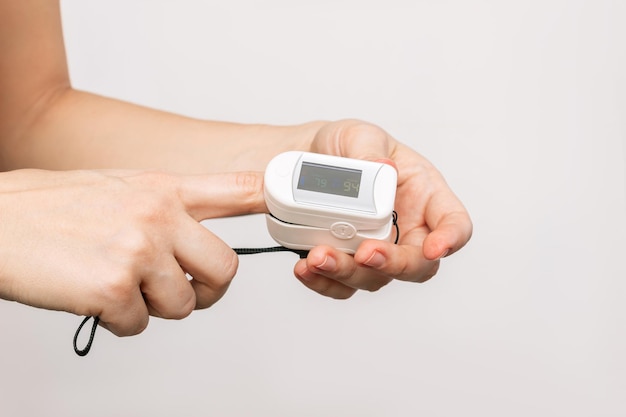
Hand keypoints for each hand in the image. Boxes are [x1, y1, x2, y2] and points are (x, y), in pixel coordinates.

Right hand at [0, 169, 264, 335]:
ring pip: (185, 304)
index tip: (291, 208)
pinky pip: (141, 325)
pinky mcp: (114, 288)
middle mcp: (159, 215)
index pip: (236, 190)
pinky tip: (94, 295)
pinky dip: (121, 321)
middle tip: (183, 289)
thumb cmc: (53, 207)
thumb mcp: (123, 187)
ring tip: (121, 286)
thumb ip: (171, 202)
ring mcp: (139, 251)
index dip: (271, 199)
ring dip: (156, 307)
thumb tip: (207, 221)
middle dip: (207, 290)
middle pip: (226, 269)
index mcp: (164, 188)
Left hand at [293, 119, 472, 297]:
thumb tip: (383, 169)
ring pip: (376, 278)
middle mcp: (406, 229)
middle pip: (417, 264)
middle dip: (393, 265)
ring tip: (318, 256)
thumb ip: (370, 149)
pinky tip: (305, 268)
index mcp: (424, 195)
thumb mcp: (359, 134)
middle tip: (364, 254)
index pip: (453, 222)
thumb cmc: (347, 146)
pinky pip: (342, 286)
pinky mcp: (347, 264)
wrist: (308, 158)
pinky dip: (323, 281)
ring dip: (347, 273)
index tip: (433, 248)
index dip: (450, 239)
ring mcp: (377, 250)